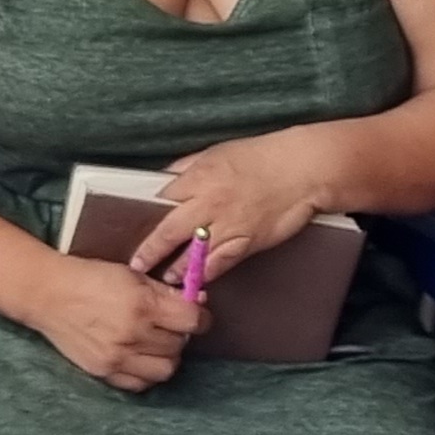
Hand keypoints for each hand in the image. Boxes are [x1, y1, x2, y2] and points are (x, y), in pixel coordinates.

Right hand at [25, 254, 210, 391]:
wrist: (47, 294)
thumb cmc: (89, 278)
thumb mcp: (131, 275)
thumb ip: (165, 292)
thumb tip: (196, 304)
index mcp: (142, 304)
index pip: (194, 321)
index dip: (198, 317)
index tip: (192, 315)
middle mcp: (132, 333)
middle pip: (180, 345)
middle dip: (177, 334)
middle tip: (165, 325)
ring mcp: (117, 357)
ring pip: (166, 369)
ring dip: (165, 356)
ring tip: (152, 344)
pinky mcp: (104, 371)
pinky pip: (141, 384)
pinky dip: (145, 373)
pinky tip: (138, 357)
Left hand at [128, 128, 330, 284]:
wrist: (303, 169)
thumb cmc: (261, 156)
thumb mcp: (214, 153)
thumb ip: (186, 168)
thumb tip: (165, 179)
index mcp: (197, 179)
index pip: (160, 201)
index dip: (144, 215)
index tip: (130, 226)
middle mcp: (208, 204)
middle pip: (169, 232)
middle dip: (150, 250)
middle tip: (136, 264)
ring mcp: (228, 225)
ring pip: (193, 253)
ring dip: (176, 268)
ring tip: (162, 278)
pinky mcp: (248, 241)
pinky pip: (221, 262)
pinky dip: (207, 273)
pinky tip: (197, 280)